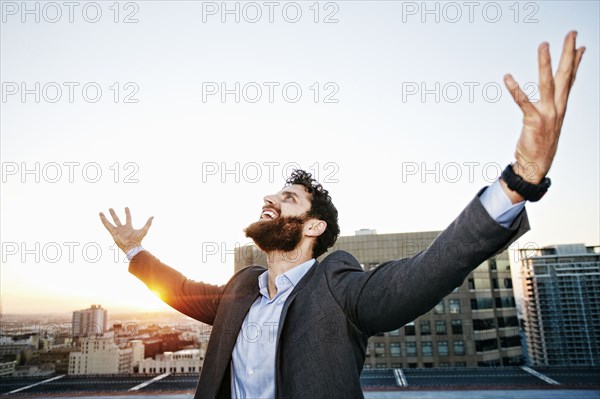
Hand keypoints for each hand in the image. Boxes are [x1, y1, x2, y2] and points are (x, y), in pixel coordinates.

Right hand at [99, 207, 152, 252]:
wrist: (132, 247)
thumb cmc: (138, 240)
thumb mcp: (144, 230)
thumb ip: (148, 223)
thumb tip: (153, 216)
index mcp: (129, 227)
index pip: (128, 218)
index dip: (127, 213)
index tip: (126, 207)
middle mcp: (122, 228)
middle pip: (117, 219)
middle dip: (114, 214)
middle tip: (110, 208)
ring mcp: (117, 230)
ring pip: (110, 222)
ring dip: (106, 217)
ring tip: (101, 212)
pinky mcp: (113, 233)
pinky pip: (107, 226)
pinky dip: (104, 221)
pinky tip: (100, 216)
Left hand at [504, 30, 584, 186]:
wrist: (536, 166)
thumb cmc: (539, 144)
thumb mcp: (549, 122)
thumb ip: (550, 107)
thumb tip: (552, 96)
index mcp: (561, 107)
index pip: (571, 80)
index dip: (576, 62)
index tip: (580, 45)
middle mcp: (557, 108)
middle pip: (565, 76)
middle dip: (568, 53)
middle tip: (571, 34)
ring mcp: (547, 114)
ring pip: (547, 83)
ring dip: (545, 63)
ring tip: (544, 45)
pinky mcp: (534, 121)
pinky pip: (523, 102)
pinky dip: (515, 89)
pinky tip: (507, 77)